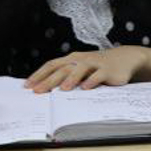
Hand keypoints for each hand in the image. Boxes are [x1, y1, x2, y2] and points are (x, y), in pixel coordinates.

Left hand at [26, 47, 149, 93]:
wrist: (123, 58)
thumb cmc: (96, 66)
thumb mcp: (80, 68)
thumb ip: (66, 76)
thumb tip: (45, 88)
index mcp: (71, 59)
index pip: (51, 65)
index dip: (39, 75)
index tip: (27, 86)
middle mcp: (80, 60)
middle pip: (62, 69)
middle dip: (49, 80)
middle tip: (38, 91)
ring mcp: (94, 64)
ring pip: (80, 70)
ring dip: (71, 79)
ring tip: (62, 89)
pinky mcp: (107, 70)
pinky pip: (98, 76)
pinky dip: (92, 81)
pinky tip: (85, 88)